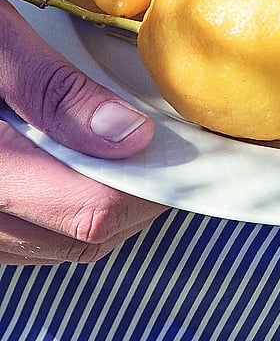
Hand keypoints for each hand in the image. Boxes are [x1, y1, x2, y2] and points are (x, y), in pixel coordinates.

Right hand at [0, 0, 165, 264]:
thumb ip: (53, 92)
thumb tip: (130, 136)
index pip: (88, 212)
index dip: (152, 190)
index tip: (191, 153)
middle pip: (79, 240)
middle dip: (139, 200)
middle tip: (175, 150)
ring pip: (56, 247)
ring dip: (107, 211)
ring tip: (139, 155)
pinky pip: (27, 239)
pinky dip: (68, 213)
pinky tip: (85, 166)